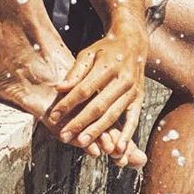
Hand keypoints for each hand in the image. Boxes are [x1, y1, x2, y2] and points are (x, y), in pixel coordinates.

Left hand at [47, 31, 147, 156]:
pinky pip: (133, 120)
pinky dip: (126, 136)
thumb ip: (75, 72)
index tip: (54, 115)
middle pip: (98, 105)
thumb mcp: (89, 53)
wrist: (133, 43)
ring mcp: (133, 91)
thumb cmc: (106, 50)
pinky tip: (117, 149)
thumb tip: (60, 89)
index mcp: (108, 66)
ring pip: (113, 115)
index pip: (84, 89)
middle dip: (80, 122)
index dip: (68, 103)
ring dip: (97, 131)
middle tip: (64, 135)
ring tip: (82, 143)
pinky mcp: (139, 99)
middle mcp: (122, 79)